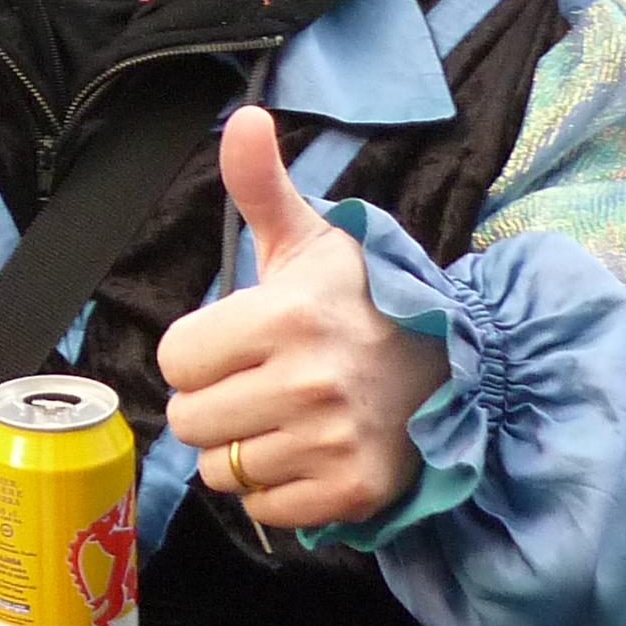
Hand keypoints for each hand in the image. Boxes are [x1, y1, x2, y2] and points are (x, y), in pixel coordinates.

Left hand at [157, 106, 448, 528]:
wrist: (451, 364)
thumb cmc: (358, 299)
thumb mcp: (307, 238)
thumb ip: (259, 183)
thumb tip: (244, 117)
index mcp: (284, 317)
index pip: (175, 359)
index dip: (196, 351)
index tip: (234, 340)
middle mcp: (308, 384)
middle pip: (189, 420)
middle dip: (211, 401)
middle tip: (255, 381)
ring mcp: (334, 444)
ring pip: (222, 469)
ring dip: (240, 447)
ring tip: (282, 415)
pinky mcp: (353, 492)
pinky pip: (264, 508)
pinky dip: (274, 487)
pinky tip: (304, 450)